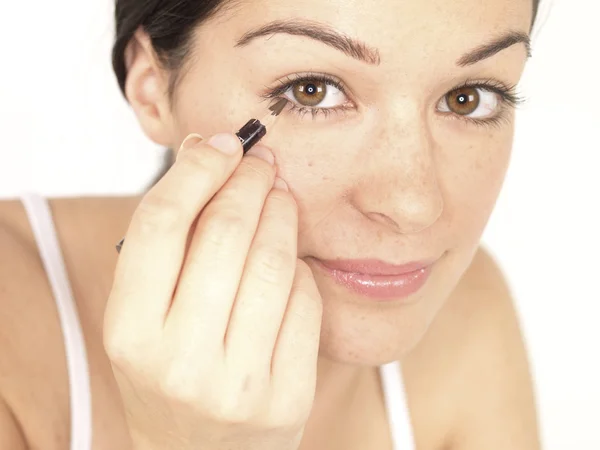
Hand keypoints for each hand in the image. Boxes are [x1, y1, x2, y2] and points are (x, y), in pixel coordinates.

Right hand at [103, 133, 322, 449]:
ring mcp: (238, 384)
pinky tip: (290, 256)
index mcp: (130, 333)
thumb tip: (206, 155)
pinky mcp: (287, 397)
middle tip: (262, 161)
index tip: (224, 144)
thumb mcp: (144, 319)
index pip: (163, 224)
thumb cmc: (169, 374)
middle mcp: (179, 361)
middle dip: (250, 181)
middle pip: (226, 234)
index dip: (198, 171)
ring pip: (273, 263)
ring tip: (280, 194)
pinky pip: (304, 302)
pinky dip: (299, 266)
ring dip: (282, 213)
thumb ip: (168, 246)